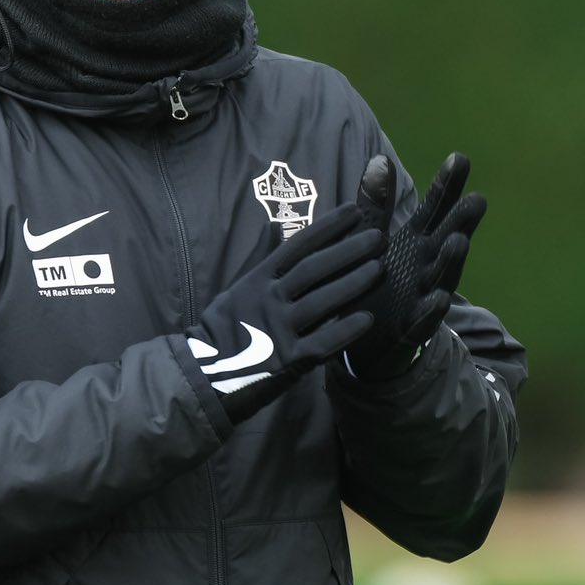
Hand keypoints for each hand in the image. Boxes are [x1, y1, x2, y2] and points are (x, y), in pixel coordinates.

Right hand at [185, 200, 383, 421]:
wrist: (204, 373)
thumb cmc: (223, 328)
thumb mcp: (236, 286)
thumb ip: (259, 257)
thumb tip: (274, 225)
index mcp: (258, 279)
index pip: (297, 246)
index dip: (327, 228)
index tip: (353, 212)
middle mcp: (269, 300)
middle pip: (314, 269)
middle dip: (348, 251)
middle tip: (377, 237)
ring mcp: (279, 329)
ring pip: (322, 302)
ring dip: (352, 284)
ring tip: (379, 269)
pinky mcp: (287, 360)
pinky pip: (322, 343)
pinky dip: (344, 331)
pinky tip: (367, 318)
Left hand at [346, 151, 486, 380]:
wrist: (364, 336)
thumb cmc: (374, 280)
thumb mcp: (371, 239)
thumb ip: (376, 204)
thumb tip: (379, 158)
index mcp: (418, 240)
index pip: (436, 208)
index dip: (447, 185)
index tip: (459, 157)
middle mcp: (427, 265)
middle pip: (448, 238)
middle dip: (462, 221)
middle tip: (477, 199)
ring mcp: (422, 295)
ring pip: (441, 277)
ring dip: (451, 261)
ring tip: (459, 242)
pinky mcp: (409, 327)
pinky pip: (423, 319)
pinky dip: (431, 310)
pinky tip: (437, 299)